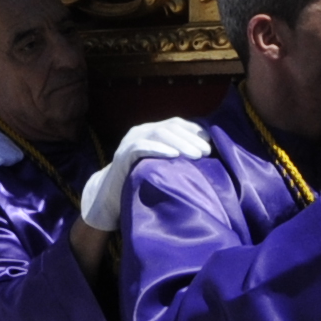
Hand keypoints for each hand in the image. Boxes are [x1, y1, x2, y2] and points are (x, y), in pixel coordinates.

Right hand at [77, 118, 212, 231]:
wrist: (110, 198)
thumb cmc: (141, 182)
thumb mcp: (161, 165)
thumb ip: (176, 156)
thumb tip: (206, 155)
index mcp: (151, 130)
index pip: (176, 123)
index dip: (194, 130)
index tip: (211, 142)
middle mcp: (141, 131)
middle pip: (170, 127)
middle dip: (191, 138)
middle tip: (207, 152)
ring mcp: (130, 141)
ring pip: (158, 134)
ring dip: (180, 143)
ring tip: (196, 155)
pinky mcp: (123, 154)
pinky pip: (141, 147)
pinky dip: (159, 149)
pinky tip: (174, 155)